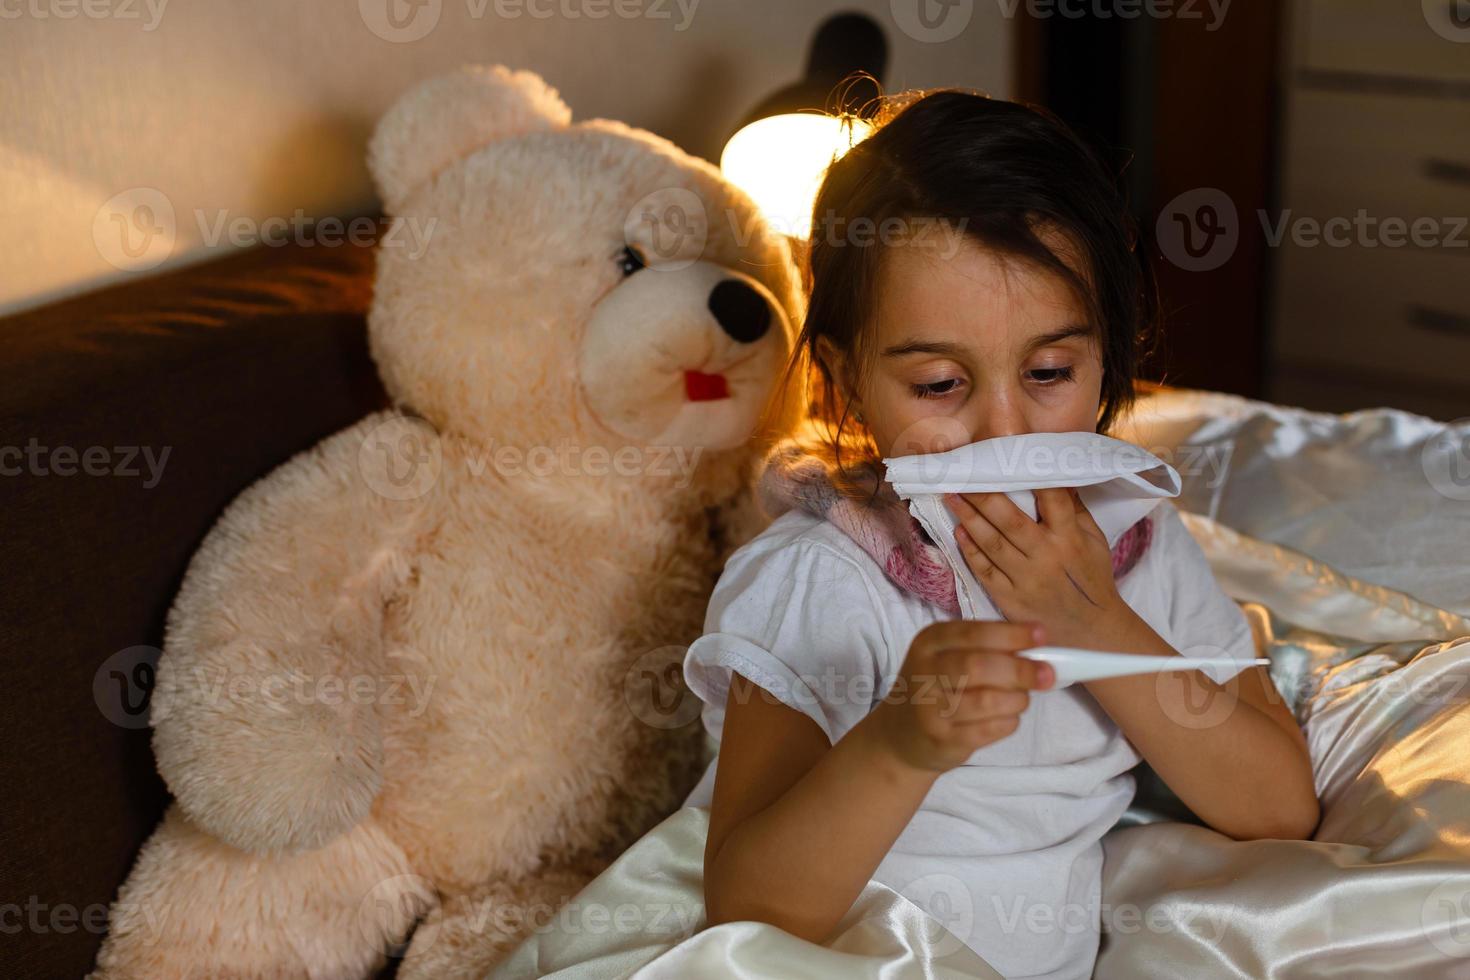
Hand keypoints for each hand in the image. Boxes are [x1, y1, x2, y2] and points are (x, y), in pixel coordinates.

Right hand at [869, 619, 1053, 772]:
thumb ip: (987, 649)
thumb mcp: (949, 657)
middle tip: (1047, 675)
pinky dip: (1008, 722)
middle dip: (1020, 670)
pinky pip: (989, 729)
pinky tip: (1007, 717)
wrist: (900, 734)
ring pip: (988, 701)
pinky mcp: (941, 738)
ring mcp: (930, 708)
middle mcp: (925, 671)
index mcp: (930, 642)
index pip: (974, 633)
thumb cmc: (937, 688)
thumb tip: (1038, 648)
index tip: (1041, 636)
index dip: (1011, 635)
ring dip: (1016, 700)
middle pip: (980, 667)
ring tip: (1021, 699)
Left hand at [944, 487, 1136, 650]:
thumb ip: (1075, 510)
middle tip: (961, 476)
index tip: (1009, 456)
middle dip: (983, 495)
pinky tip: (958, 532)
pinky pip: (984, 570)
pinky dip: (969, 550)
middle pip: (1009, 519)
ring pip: (991, 543)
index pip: (1051, 499)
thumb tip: (1057, 477)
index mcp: (1070, 538)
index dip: (1031, 476)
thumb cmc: (1093, 580)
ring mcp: (1025, 578)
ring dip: (968, 517)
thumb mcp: (1094, 541)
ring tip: (951, 496)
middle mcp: (1046, 556)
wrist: (1091, 631)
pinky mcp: (1009, 598)